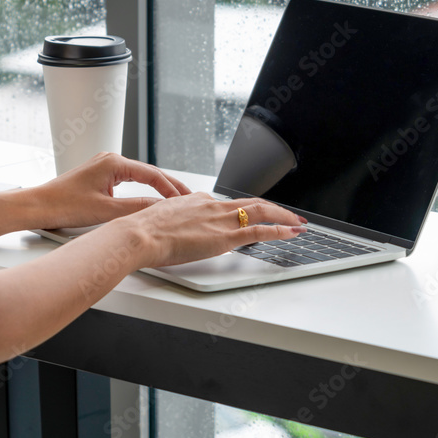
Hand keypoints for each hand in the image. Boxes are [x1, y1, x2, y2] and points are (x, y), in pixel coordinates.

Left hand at [34, 152, 191, 228]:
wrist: (38, 206)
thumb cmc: (64, 205)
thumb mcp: (106, 211)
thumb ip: (136, 208)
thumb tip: (160, 209)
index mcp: (113, 162)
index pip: (152, 174)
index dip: (171, 188)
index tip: (184, 200)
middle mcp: (110, 159)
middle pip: (148, 172)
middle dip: (168, 186)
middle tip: (188, 198)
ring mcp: (103, 166)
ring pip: (138, 176)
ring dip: (155, 187)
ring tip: (173, 200)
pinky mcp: (98, 176)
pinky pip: (126, 180)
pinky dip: (140, 189)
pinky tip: (148, 200)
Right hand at [122, 193, 306, 267]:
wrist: (140, 234)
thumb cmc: (143, 231)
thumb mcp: (160, 219)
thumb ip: (173, 222)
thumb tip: (171, 231)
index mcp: (196, 201)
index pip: (226, 204)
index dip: (244, 209)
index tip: (254, 214)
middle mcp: (212, 206)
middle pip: (251, 203)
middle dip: (274, 209)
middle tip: (290, 215)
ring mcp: (220, 220)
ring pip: (261, 212)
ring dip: (283, 217)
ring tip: (298, 223)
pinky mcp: (224, 237)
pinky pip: (259, 231)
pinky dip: (279, 231)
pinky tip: (291, 233)